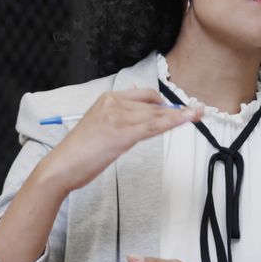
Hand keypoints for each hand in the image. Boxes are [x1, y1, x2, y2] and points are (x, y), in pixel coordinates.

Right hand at [39, 89, 202, 193]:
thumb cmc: (79, 152)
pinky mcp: (122, 133)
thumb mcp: (99, 126)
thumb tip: (142, 117)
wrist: (62, 166)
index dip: (163, 102)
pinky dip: (173, 122)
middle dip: (176, 109)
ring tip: (198, 115)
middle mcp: (113, 102)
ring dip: (180, 115)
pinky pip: (153, 125)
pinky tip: (186, 120)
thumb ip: (119, 119)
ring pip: (156, 115)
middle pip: (153, 104)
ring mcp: (117, 116)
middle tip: (196, 112)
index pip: (143, 95)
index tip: (179, 109)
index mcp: (106, 99)